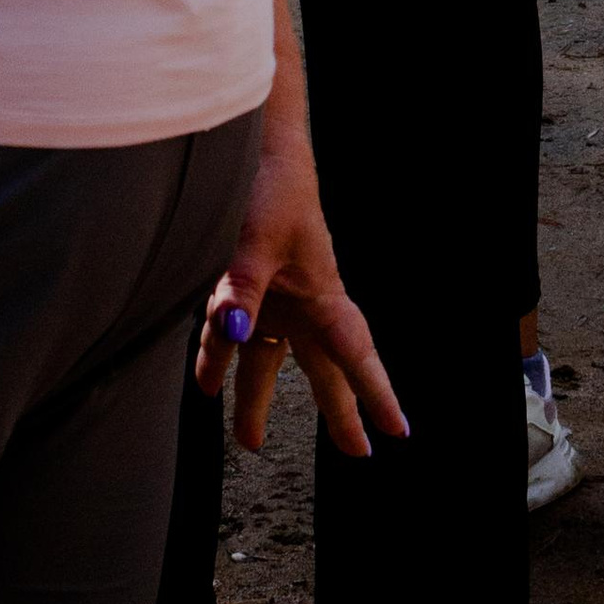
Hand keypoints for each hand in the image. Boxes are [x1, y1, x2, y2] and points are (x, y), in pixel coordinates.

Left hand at [194, 144, 408, 459]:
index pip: (355, 353)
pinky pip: (235, 333)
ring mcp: (277, 296)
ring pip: (269, 360)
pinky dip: (219, 356)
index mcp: (323, 294)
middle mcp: (305, 302)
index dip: (377, 393)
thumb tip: (232, 335)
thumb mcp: (255, 241)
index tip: (399, 431)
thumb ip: (239, 291)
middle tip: (360, 453)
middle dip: (340, 412)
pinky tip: (205, 379)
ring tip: (248, 441)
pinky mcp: (249, 286)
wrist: (255, 150)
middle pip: (324, 369)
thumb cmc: (272, 188)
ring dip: (255, 399)